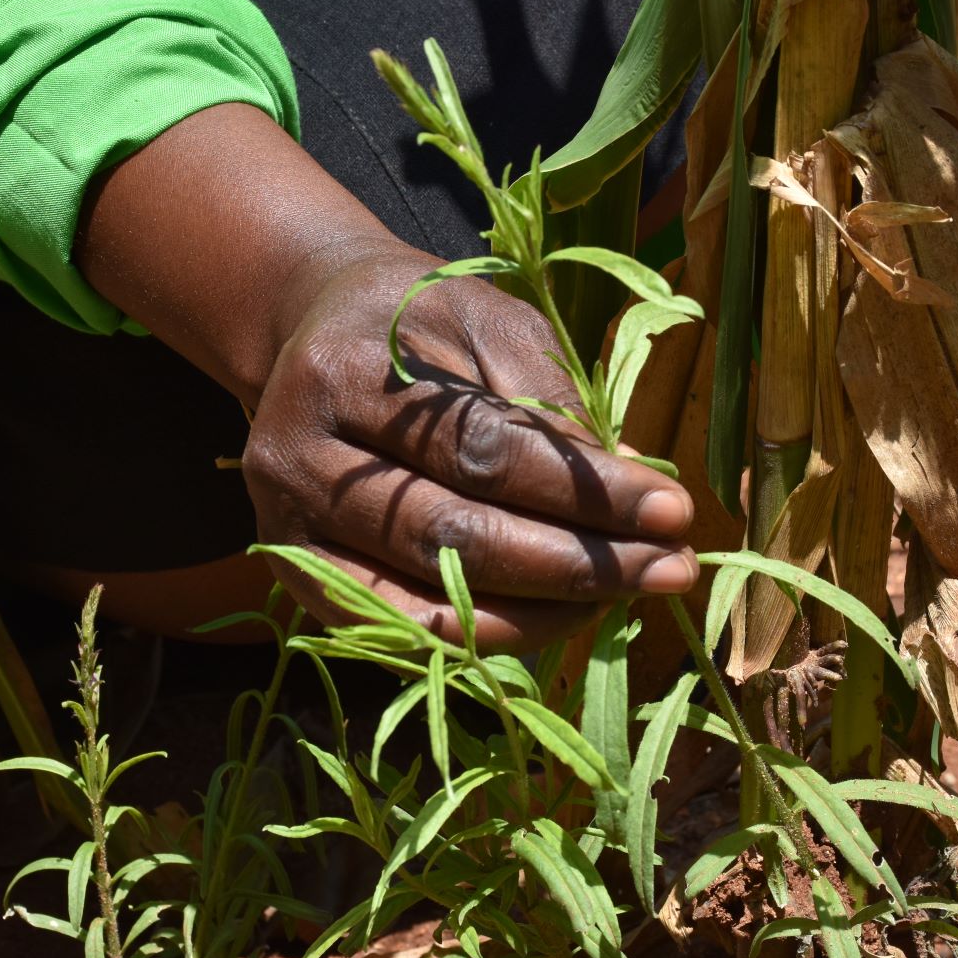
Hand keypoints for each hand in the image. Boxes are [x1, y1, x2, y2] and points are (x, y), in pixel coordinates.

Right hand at [77, 103, 694, 645]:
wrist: (312, 329)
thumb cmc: (422, 328)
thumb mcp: (490, 323)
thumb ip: (550, 399)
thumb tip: (626, 488)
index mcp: (352, 368)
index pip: (485, 445)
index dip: (583, 489)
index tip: (671, 510)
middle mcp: (299, 451)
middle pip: (453, 530)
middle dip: (575, 561)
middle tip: (667, 568)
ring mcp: (286, 522)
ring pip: (427, 592)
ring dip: (542, 609)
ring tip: (624, 598)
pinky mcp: (294, 570)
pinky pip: (398, 627)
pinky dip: (482, 634)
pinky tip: (554, 622)